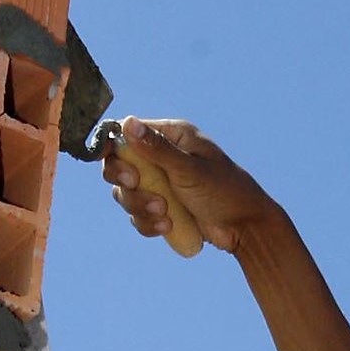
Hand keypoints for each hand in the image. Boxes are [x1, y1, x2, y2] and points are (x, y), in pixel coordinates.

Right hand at [101, 117, 282, 254]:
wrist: (245, 227)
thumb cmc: (224, 190)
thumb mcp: (189, 168)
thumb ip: (157, 149)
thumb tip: (128, 123)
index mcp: (171, 137)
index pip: (127, 134)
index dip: (111, 145)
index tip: (104, 157)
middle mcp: (162, 158)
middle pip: (119, 165)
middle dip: (125, 180)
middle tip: (135, 184)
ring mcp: (161, 184)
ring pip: (127, 194)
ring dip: (139, 206)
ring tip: (165, 213)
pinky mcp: (162, 208)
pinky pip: (139, 216)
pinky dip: (148, 223)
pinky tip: (167, 226)